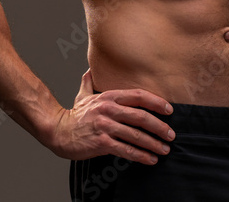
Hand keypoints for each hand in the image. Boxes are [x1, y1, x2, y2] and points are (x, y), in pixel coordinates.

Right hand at [47, 69, 174, 164]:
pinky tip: (150, 159)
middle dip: (160, 127)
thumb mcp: (83, 96)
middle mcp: (109, 110)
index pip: (138, 96)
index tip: (169, 110)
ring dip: (154, 144)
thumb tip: (90, 69)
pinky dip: (141, 156)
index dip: (156, 102)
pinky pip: (126, 150)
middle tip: (171, 134)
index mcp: (108, 97)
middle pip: (141, 116)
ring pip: (136, 135)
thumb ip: (89, 82)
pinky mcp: (102, 143)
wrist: (57, 132)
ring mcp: (105, 126)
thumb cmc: (73, 116)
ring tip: (164, 149)